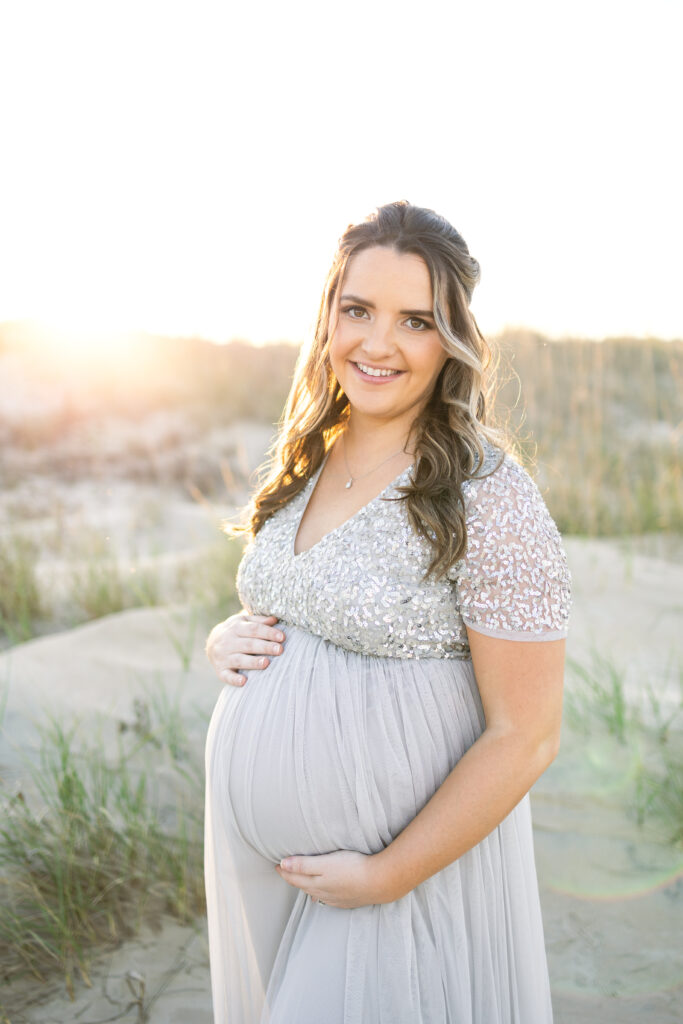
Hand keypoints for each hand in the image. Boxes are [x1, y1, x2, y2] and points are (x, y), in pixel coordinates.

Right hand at [205, 611, 284, 686]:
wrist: (211, 644)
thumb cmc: (235, 632)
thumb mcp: (243, 621)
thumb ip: (258, 621)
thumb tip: (274, 620)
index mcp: (236, 627)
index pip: (253, 629)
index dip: (268, 632)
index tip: (282, 637)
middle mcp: (228, 642)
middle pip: (248, 644)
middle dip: (264, 647)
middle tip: (279, 650)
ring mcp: (223, 657)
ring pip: (239, 660)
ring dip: (252, 662)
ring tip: (266, 663)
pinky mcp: (220, 670)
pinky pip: (226, 676)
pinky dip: (234, 679)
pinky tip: (243, 681)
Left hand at [275, 850, 390, 908]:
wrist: (380, 882)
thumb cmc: (353, 868)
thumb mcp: (325, 863)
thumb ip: (303, 864)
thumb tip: (282, 865)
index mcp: (317, 883)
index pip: (295, 877)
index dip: (285, 871)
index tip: (276, 865)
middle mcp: (324, 893)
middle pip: (304, 886)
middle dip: (293, 879)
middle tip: (284, 871)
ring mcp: (337, 898)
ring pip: (316, 893)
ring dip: (307, 886)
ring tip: (301, 881)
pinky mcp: (349, 900)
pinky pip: (329, 898)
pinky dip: (321, 894)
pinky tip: (322, 894)